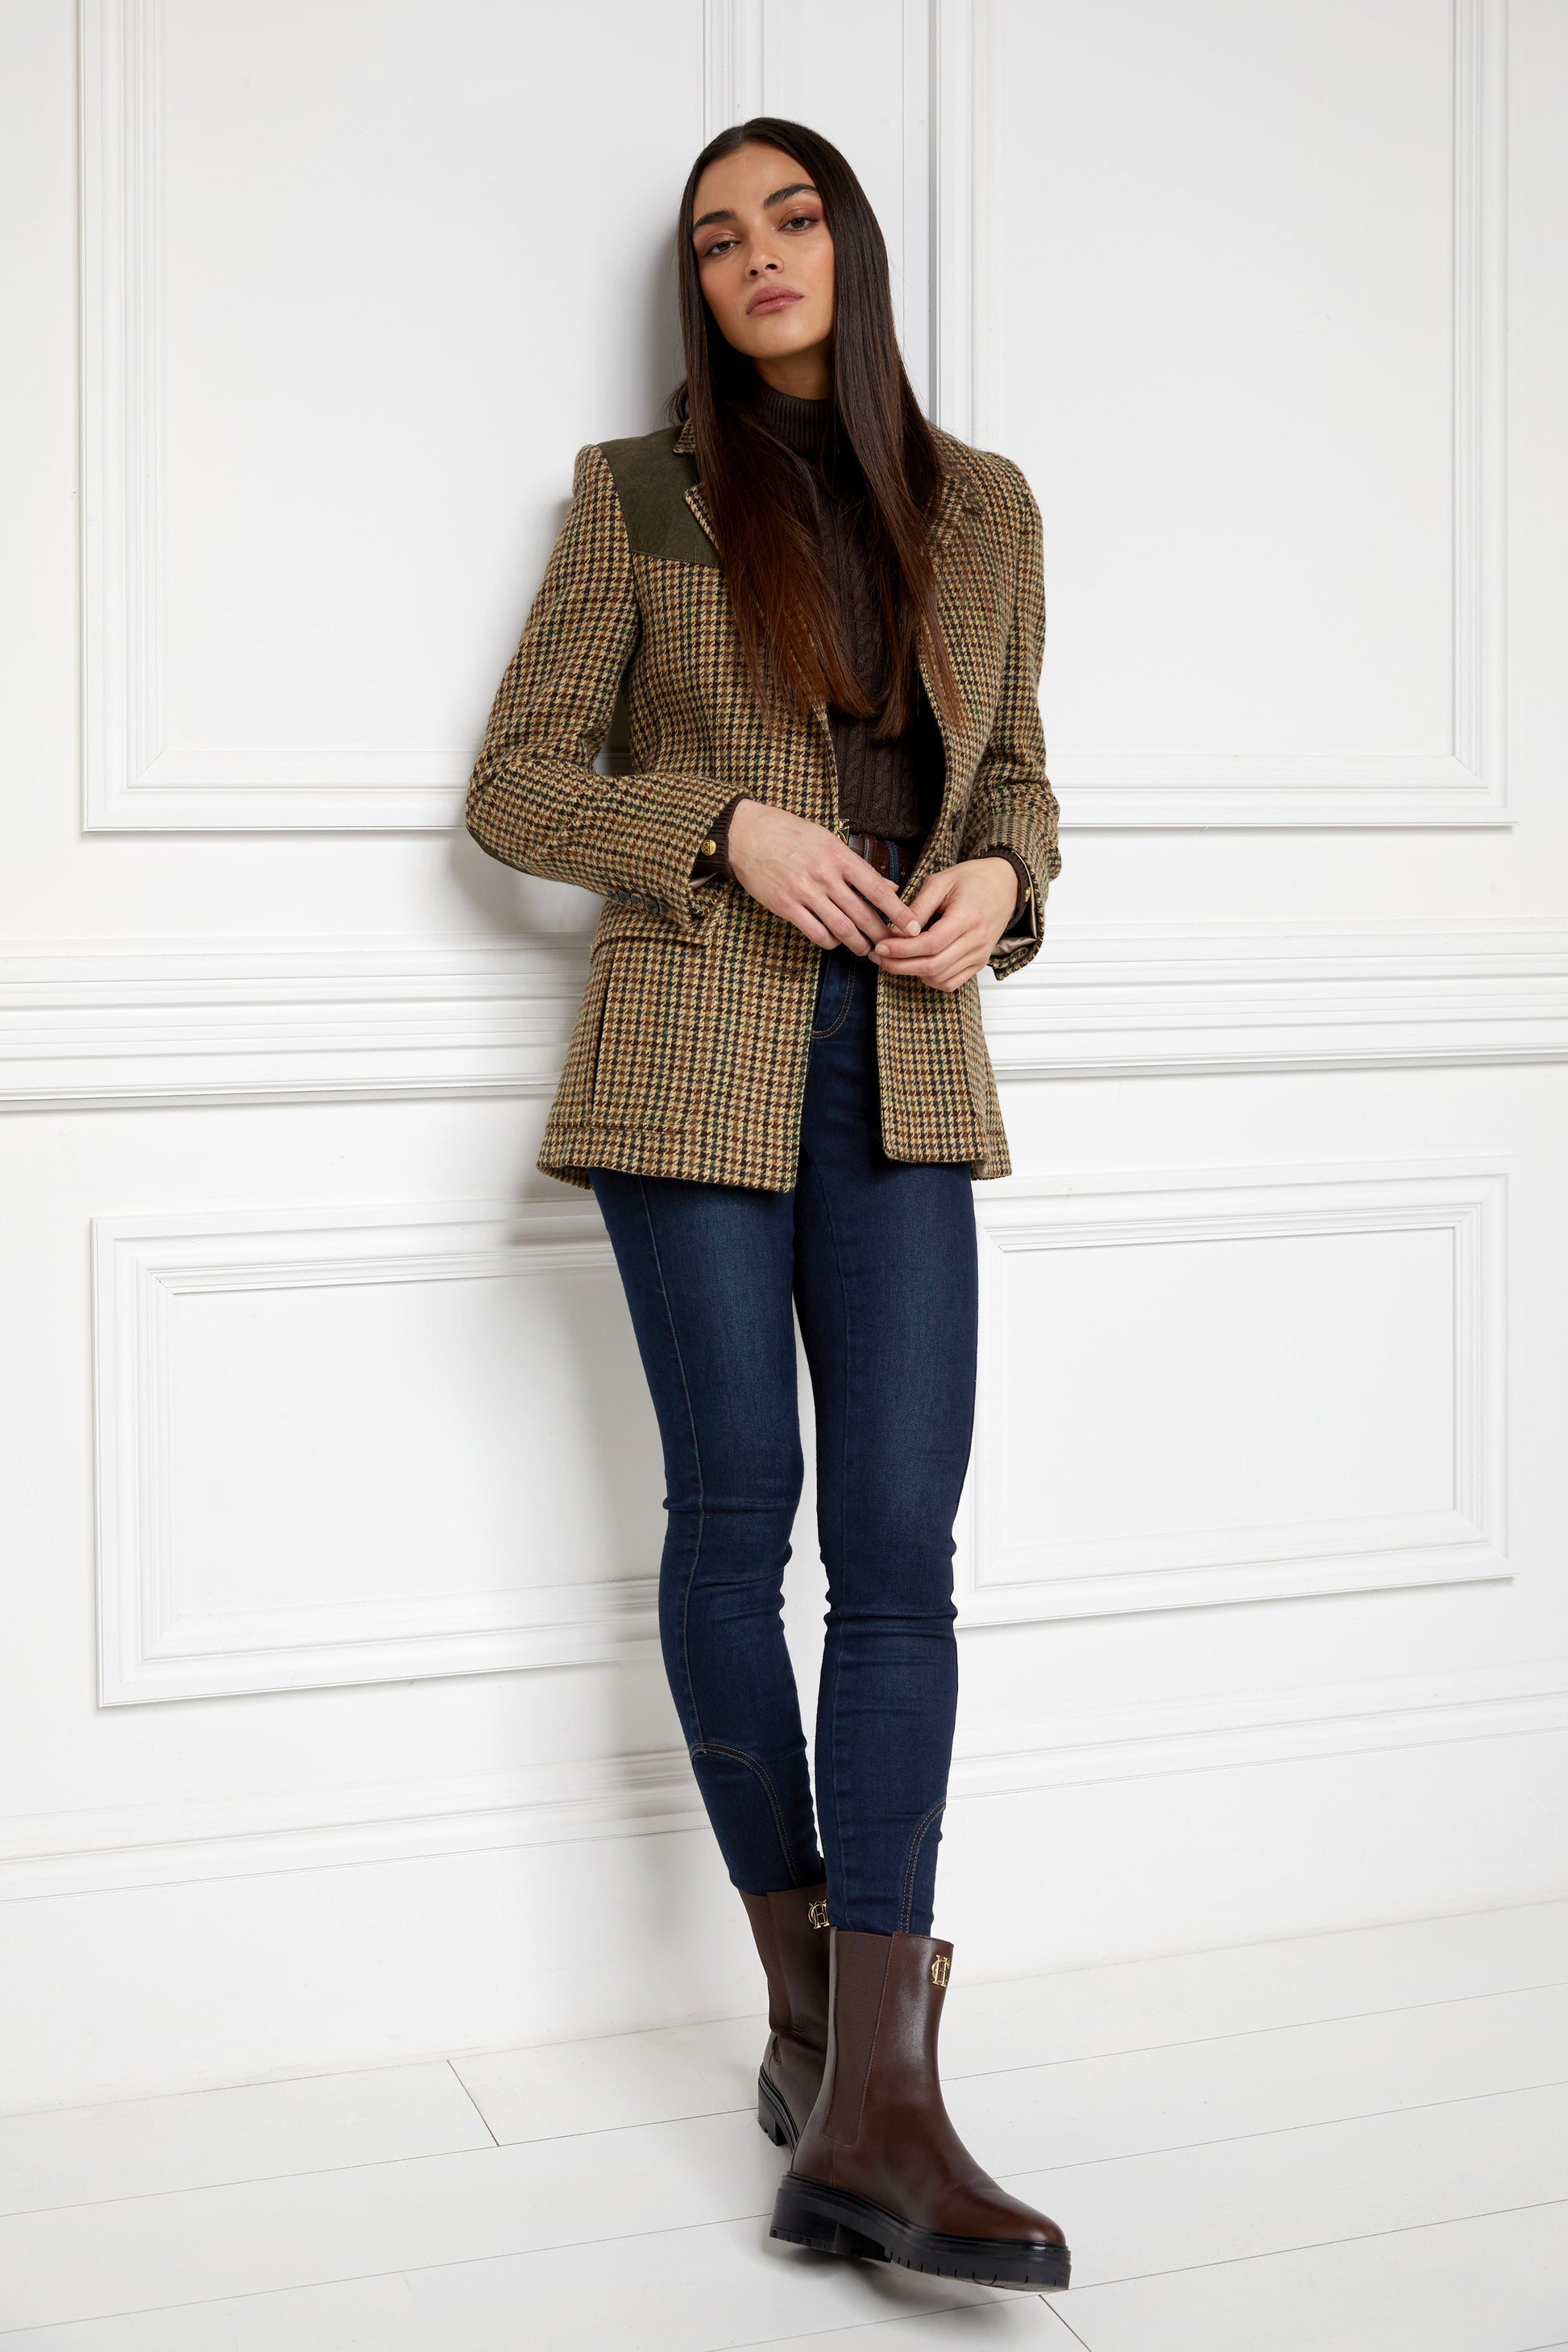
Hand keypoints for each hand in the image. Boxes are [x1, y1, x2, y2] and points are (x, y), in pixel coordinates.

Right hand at [725, 800, 921, 953]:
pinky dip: (830, 942)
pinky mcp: (786, 906)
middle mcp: (824, 875)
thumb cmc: (790, 834)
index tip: (913, 925)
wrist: (747, 834)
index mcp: (839, 856)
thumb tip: (889, 887)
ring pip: (842, 929)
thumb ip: (858, 866)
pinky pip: (816, 933)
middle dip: (881, 935)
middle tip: (892, 945)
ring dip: (858, 944)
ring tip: (865, 950)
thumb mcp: (828, 840)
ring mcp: (805, 892)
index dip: (898, 910)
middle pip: (862, 914)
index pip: (877, 888)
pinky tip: (835, 941)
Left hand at [870, 857, 1017, 991]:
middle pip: (933, 965)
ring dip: (912, 973)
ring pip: (940, 978)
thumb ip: (918, 907)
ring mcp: (980, 955)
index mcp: (968, 916)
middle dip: (900, 965)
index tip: (880, 946)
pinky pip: (951, 983)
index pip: (931, 943)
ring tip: (893, 961)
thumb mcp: (941, 882)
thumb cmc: (973, 879)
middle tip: (879, 957)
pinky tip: (917, 966)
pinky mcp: (979, 964)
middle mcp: (977, 940)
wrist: (1005, 885)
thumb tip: (897, 930)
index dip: (902, 949)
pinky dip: (930, 980)